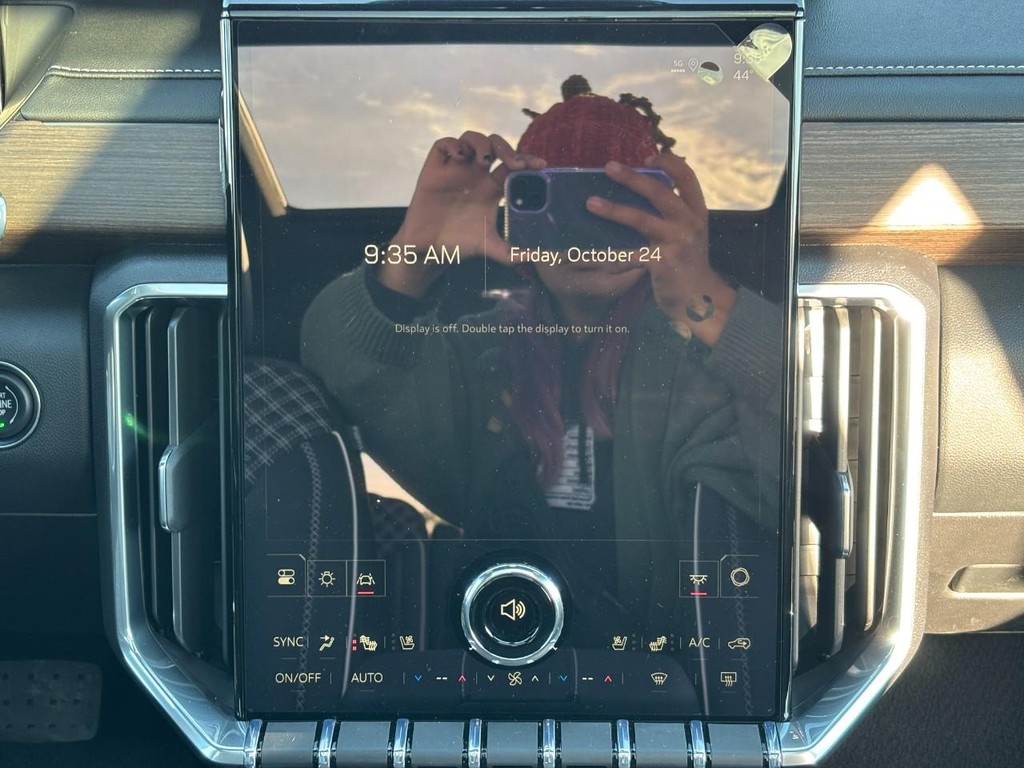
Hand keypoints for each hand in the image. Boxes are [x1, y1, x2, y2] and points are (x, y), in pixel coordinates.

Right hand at [380, 131, 545, 297]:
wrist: (428, 249)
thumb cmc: (459, 244)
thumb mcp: (489, 247)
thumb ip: (512, 253)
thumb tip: (539, 260)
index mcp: (491, 188)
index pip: (512, 165)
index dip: (526, 159)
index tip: (541, 165)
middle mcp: (475, 174)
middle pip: (494, 146)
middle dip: (506, 148)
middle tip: (513, 162)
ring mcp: (455, 170)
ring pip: (470, 139)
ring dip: (481, 143)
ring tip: (484, 161)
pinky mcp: (435, 169)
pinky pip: (443, 144)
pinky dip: (453, 145)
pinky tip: (459, 157)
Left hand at [585, 153, 736, 345]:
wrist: (699, 299)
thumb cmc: (687, 263)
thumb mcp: (689, 233)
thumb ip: (674, 214)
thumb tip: (641, 190)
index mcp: (697, 211)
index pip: (688, 177)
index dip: (669, 163)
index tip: (648, 156)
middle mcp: (690, 223)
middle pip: (659, 192)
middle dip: (632, 177)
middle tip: (608, 167)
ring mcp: (677, 243)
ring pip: (641, 219)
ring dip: (613, 209)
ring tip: (590, 203)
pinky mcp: (662, 263)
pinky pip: (629, 253)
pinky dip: (607, 253)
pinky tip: (586, 251)